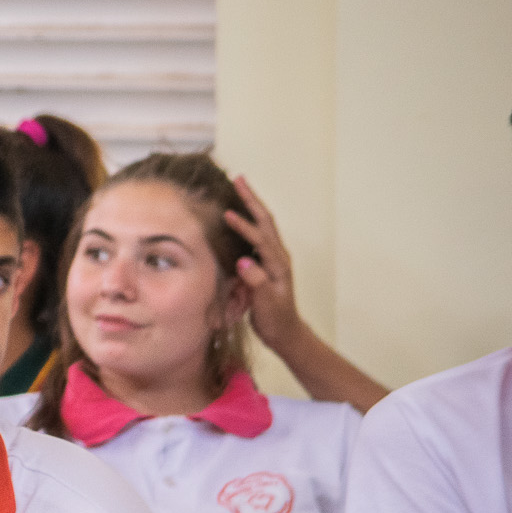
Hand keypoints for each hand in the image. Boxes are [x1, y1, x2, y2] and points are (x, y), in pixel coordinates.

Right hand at [223, 176, 301, 346]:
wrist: (285, 331)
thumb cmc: (275, 319)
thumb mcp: (266, 302)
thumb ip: (257, 281)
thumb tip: (244, 260)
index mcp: (278, 264)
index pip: (260, 238)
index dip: (244, 225)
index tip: (227, 213)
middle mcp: (278, 256)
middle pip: (265, 221)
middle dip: (252, 200)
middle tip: (238, 180)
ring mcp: (273, 258)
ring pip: (263, 225)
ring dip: (251, 206)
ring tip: (238, 190)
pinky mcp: (266, 263)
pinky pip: (257, 235)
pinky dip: (248, 221)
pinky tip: (238, 217)